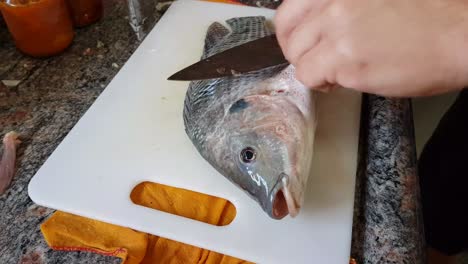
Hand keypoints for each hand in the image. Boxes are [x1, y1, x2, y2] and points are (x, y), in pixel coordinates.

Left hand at [274, 0, 467, 96]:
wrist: (458, 35)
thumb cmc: (425, 15)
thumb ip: (337, 7)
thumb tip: (313, 26)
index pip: (289, 10)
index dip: (290, 31)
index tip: (299, 41)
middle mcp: (333, 3)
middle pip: (289, 34)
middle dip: (298, 52)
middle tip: (314, 60)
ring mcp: (338, 30)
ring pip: (298, 58)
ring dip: (312, 68)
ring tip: (335, 71)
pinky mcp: (345, 60)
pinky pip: (311, 77)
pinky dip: (322, 83)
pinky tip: (343, 80)